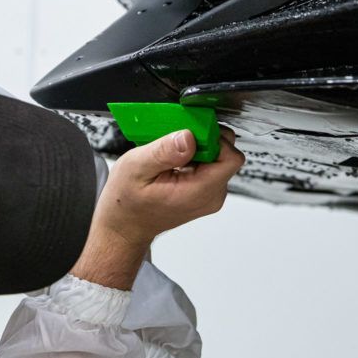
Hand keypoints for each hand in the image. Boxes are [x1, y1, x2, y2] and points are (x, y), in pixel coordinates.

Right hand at [97, 126, 243, 246]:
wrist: (127, 225)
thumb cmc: (127, 203)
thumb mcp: (136, 169)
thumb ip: (164, 152)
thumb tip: (188, 137)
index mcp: (199, 192)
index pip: (231, 157)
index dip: (213, 138)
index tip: (190, 131)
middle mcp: (211, 195)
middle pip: (226, 154)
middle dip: (203, 138)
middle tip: (175, 138)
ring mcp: (210, 194)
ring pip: (219, 156)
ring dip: (197, 146)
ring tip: (170, 152)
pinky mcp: (206, 190)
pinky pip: (210, 163)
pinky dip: (194, 154)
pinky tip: (173, 159)